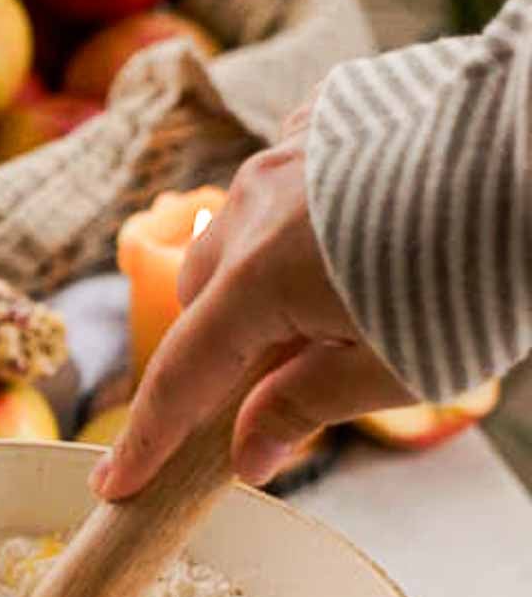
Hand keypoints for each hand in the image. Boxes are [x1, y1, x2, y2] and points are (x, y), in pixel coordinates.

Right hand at [91, 111, 414, 497]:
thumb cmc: (481, 266)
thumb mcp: (397, 367)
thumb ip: (307, 409)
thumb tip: (247, 456)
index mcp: (258, 278)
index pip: (181, 376)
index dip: (147, 440)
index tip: (115, 484)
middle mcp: (252, 205)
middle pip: (203, 300)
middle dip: (224, 346)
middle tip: (286, 379)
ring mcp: (286, 148)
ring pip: (238, 234)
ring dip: (261, 278)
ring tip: (341, 296)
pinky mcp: (326, 112)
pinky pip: (282, 179)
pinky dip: (297, 217)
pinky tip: (360, 228)